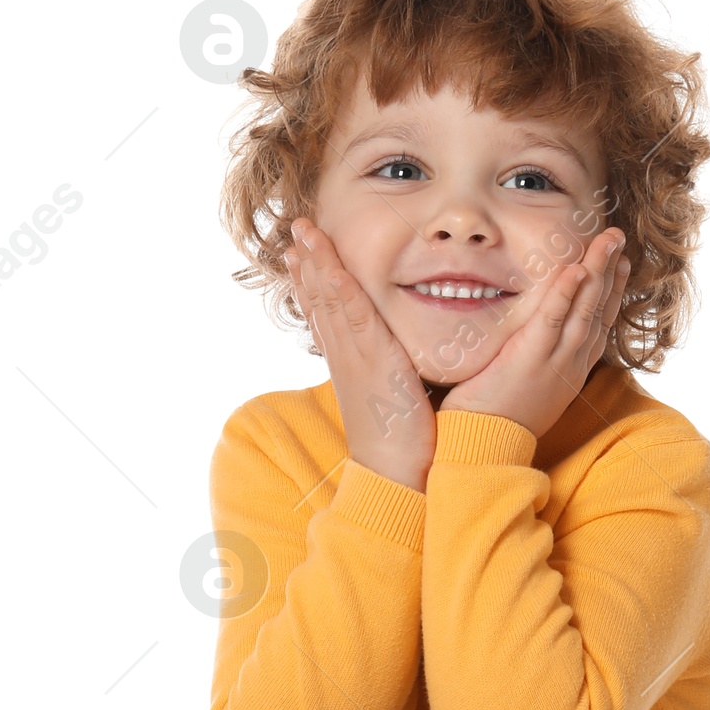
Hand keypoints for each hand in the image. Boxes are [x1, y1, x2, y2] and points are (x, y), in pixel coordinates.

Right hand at [286, 217, 436, 491]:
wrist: (397, 477)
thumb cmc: (407, 446)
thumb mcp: (399, 399)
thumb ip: (401, 375)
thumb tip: (413, 364)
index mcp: (351, 365)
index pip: (329, 315)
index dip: (314, 284)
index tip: (303, 256)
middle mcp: (346, 357)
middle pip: (321, 300)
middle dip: (308, 263)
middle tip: (296, 232)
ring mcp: (354, 357)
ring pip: (329, 300)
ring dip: (315, 263)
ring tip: (302, 233)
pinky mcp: (371, 360)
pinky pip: (350, 314)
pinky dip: (336, 286)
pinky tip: (326, 263)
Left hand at [445, 229, 630, 441]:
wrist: (483, 450)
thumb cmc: (494, 421)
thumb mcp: (524, 388)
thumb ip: (531, 360)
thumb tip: (526, 340)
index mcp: (570, 371)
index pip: (598, 323)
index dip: (610, 291)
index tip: (619, 263)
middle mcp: (570, 365)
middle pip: (598, 310)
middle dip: (611, 271)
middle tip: (618, 237)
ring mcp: (554, 363)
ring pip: (584, 310)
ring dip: (598, 272)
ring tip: (608, 240)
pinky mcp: (530, 360)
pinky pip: (552, 321)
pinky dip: (566, 294)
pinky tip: (575, 270)